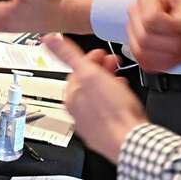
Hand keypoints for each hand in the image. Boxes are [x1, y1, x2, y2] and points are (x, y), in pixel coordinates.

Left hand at [47, 34, 147, 163]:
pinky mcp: (107, 134)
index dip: (90, 59)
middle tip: (113, 63)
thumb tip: (49, 39)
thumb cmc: (113, 111)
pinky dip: (115, 101)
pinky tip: (124, 100)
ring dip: (109, 84)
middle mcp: (78, 113)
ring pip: (98, 99)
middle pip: (87, 85)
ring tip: (120, 78)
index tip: (101, 54)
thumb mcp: (90, 73)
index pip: (75, 72)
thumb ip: (69, 55)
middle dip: (100, 70)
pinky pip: (108, 112)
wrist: (131, 140)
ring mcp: (92, 125)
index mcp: (70, 98)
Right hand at [126, 0, 180, 72]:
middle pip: (144, 37)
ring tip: (180, 48)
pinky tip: (173, 57)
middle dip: (171, 44)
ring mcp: (134, 30)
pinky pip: (144, 62)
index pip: (151, 19)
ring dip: (167, 55)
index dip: (171, 28)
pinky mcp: (138, 48)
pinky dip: (162, 63)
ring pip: (141, 51)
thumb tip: (177, 27)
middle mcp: (136, 11)